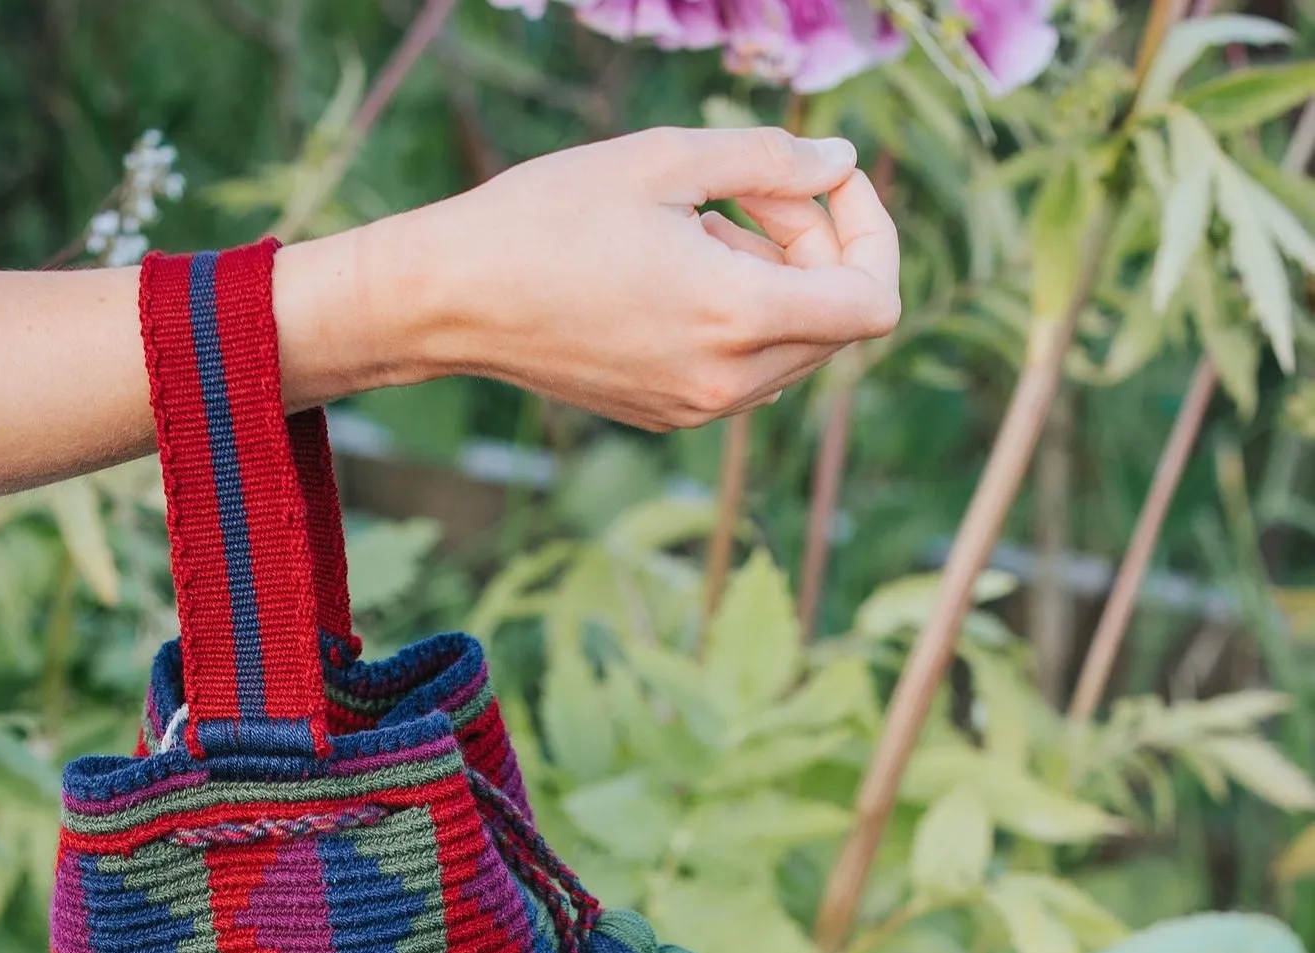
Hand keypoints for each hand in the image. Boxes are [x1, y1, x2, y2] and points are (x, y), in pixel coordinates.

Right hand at [273, 127, 900, 430]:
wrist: (453, 300)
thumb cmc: (548, 217)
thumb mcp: (668, 160)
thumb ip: (773, 162)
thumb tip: (843, 165)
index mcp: (736, 320)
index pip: (874, 304)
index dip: (874, 234)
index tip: (831, 185)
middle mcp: (725, 384)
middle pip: (837, 324)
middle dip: (821, 248)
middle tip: (754, 191)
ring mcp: (694, 410)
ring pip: (792, 349)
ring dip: (778, 281)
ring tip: (704, 228)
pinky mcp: (665, 415)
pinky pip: (743, 370)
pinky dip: (739, 316)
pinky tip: (677, 272)